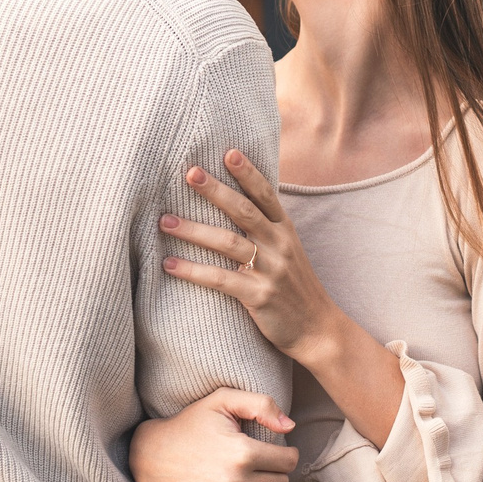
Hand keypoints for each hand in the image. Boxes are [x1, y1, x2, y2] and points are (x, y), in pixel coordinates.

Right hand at [130, 388, 297, 481]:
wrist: (149, 457)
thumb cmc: (191, 425)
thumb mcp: (222, 401)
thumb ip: (261, 404)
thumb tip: (290, 426)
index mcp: (241, 453)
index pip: (288, 462)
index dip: (286, 452)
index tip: (275, 449)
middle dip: (274, 472)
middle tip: (258, 462)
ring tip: (246, 477)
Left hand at [162, 149, 343, 362]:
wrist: (318, 329)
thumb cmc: (294, 288)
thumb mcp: (288, 251)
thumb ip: (266, 228)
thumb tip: (235, 202)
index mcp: (286, 231)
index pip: (266, 195)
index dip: (248, 173)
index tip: (228, 152)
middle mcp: (279, 246)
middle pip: (244, 211)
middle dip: (215, 190)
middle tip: (189, 173)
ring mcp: (270, 271)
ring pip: (228, 243)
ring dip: (193, 230)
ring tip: (164, 221)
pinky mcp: (259, 297)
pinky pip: (220, 280)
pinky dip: (192, 271)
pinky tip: (169, 264)